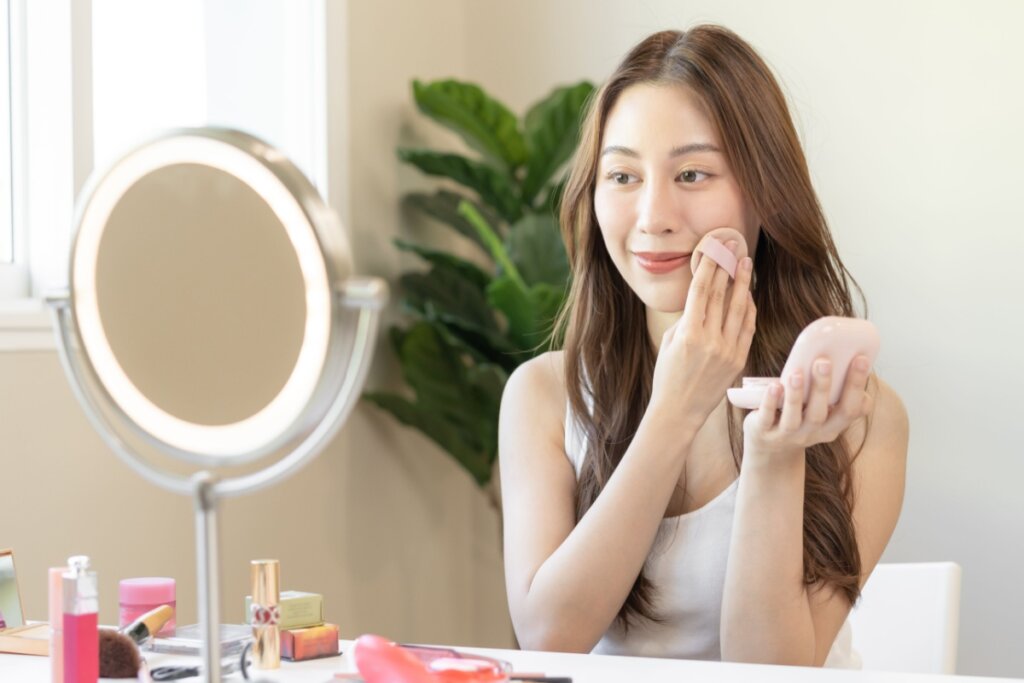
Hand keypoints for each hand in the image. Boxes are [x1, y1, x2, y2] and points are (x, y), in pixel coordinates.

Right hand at [650, 240, 755, 426]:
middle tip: (733, 246)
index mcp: (688, 333)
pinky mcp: (738, 360)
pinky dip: (748, 308)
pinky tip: (748, 294)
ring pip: (738, 308)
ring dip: (743, 283)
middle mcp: (710, 340)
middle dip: (727, 266)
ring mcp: (727, 351)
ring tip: (746, 263)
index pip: (701, 290)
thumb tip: (702, 295)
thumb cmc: (667, 376)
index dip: (709, 265)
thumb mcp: (670, 342)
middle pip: (721, 294)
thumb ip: (687, 318)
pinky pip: (747, 327)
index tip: (714, 247)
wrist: (679, 411)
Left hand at [742, 355, 873, 460]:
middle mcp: (812, 433)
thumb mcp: (823, 411)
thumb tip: (850, 354)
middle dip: (823, 387)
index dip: (857, 385)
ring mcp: (787, 435)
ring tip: (797, 373)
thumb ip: (835, 392)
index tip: (861, 358)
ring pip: (794, 417)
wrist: (771, 449)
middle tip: (823, 361)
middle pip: (821, 413)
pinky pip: (767, 417)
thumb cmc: (801, 418)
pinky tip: (774, 386)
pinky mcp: (764, 432)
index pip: (851, 409)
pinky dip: (770, 402)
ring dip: (796, 395)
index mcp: (833, 426)